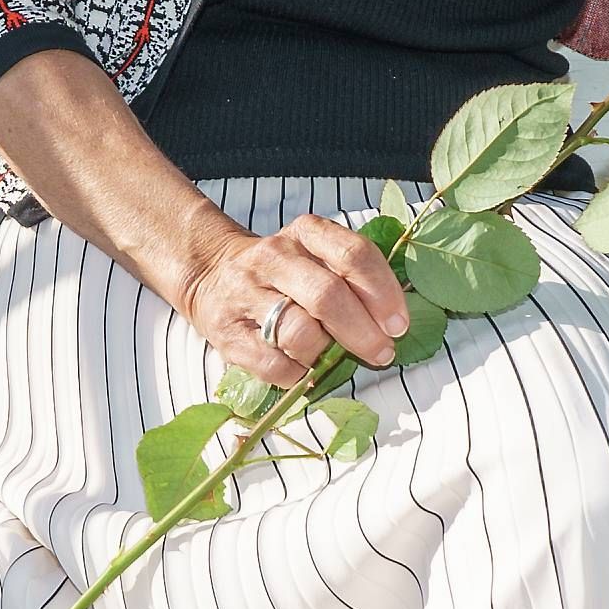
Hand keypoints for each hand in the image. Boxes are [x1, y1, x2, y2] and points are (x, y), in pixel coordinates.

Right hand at [170, 213, 410, 387]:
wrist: (211, 274)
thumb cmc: (283, 273)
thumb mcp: (316, 256)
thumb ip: (353, 277)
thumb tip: (393, 321)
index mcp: (304, 233)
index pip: (353, 255)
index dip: (383, 293)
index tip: (398, 325)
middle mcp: (273, 257)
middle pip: (327, 296)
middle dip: (362, 332)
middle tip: (381, 353)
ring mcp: (245, 294)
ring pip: (298, 332)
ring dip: (326, 355)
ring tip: (332, 359)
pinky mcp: (227, 333)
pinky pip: (272, 364)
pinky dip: (297, 375)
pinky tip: (305, 371)